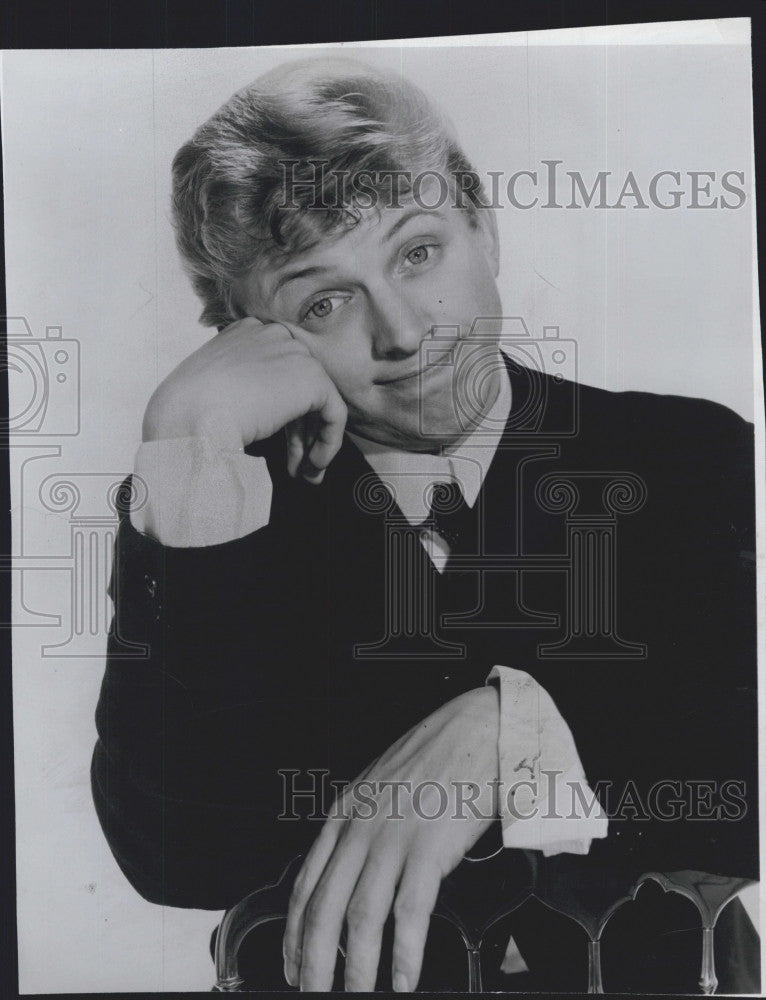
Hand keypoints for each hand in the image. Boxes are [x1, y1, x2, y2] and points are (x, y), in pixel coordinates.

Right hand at [141, 318, 346, 483]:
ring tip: (306, 473)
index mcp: (245, 334)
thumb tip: (258, 416)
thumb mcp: (208, 391)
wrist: (188, 418)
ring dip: (312, 441)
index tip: (275, 445)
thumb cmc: (184, 413)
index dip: (281, 413)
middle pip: (297, 387)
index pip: (276, 372)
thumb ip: (236, 391)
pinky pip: (333, 413)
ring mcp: (293, 353)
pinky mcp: (312, 378)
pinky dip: (328, 442)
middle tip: (297, 466)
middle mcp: (272, 335)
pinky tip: (313, 465)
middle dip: (299, 431)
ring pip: (317, 401)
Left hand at [283, 686, 499, 991]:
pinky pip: (409, 913)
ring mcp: (393, 837)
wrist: (481, 730)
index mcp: (346, 811)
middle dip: (312, 962)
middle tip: (311, 993)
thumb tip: (353, 867)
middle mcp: (361, 826)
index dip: (293, 931)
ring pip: (360, 918)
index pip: (305, 882)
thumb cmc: (439, 755)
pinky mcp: (429, 847)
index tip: (290, 962)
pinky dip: (403, 955)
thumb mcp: (382, 783)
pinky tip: (403, 981)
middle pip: (323, 908)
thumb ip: (363, 822)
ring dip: (355, 970)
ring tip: (355, 997)